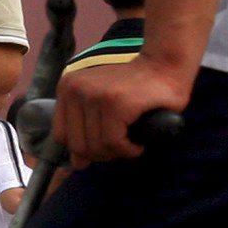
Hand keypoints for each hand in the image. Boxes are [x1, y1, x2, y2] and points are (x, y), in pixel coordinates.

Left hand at [55, 52, 192, 166]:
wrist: (166, 63)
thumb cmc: (136, 87)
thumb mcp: (100, 103)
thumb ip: (84, 130)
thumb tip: (76, 164)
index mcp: (67, 87)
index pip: (61, 136)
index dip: (84, 148)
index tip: (105, 142)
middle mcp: (75, 88)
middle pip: (78, 146)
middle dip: (102, 154)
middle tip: (122, 144)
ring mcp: (93, 95)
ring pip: (96, 147)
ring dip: (118, 152)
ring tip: (132, 141)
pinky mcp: (114, 104)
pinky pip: (114, 143)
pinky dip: (129, 150)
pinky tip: (138, 143)